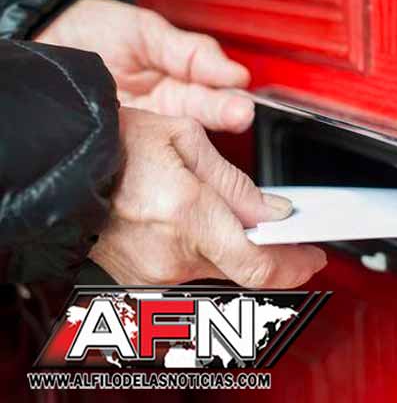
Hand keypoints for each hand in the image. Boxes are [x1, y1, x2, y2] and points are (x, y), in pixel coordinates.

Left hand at [36, 0, 252, 132]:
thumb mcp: (146, 32)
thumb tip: (233, 72)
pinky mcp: (124, 148)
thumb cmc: (92, 31)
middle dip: (225, 114)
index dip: (230, 97)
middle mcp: (168, 112)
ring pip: (181, 140)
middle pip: (205, 119)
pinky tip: (172, 145)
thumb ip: (189, 52)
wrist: (41, 41)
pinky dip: (160, 152)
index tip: (241, 95)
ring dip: (200, 137)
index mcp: (180, 84)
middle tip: (239, 113)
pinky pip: (146, 153)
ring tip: (217, 126)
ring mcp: (147, 132)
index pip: (216, 94)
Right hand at [92, 107, 326, 286]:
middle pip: (242, 268)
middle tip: (283, 233)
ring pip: (216, 267)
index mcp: (188, 217)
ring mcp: (154, 271)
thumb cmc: (116, 144)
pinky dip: (204, 249)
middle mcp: (172, 255)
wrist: (62, 163)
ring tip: (230, 215)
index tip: (313, 256)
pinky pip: (188, 267)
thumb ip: (237, 184)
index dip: (295, 266)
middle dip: (269, 251)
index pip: (260, 265)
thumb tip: (273, 211)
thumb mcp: (186, 140)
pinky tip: (199, 224)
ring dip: (233, 247)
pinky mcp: (141, 276)